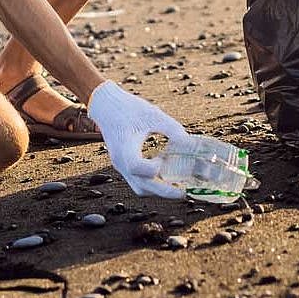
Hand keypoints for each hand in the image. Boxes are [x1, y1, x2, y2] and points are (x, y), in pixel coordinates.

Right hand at [87, 81, 187, 197]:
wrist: (106, 106)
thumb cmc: (128, 108)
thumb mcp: (153, 114)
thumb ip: (172, 129)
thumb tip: (192, 144)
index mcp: (124, 149)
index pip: (138, 168)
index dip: (155, 168)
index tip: (165, 159)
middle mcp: (120, 163)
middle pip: (142, 187)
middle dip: (164, 191)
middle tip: (183, 191)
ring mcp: (121, 166)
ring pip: (140, 188)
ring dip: (158, 189)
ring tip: (176, 183)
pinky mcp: (124, 165)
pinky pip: (138, 181)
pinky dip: (152, 181)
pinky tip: (164, 169)